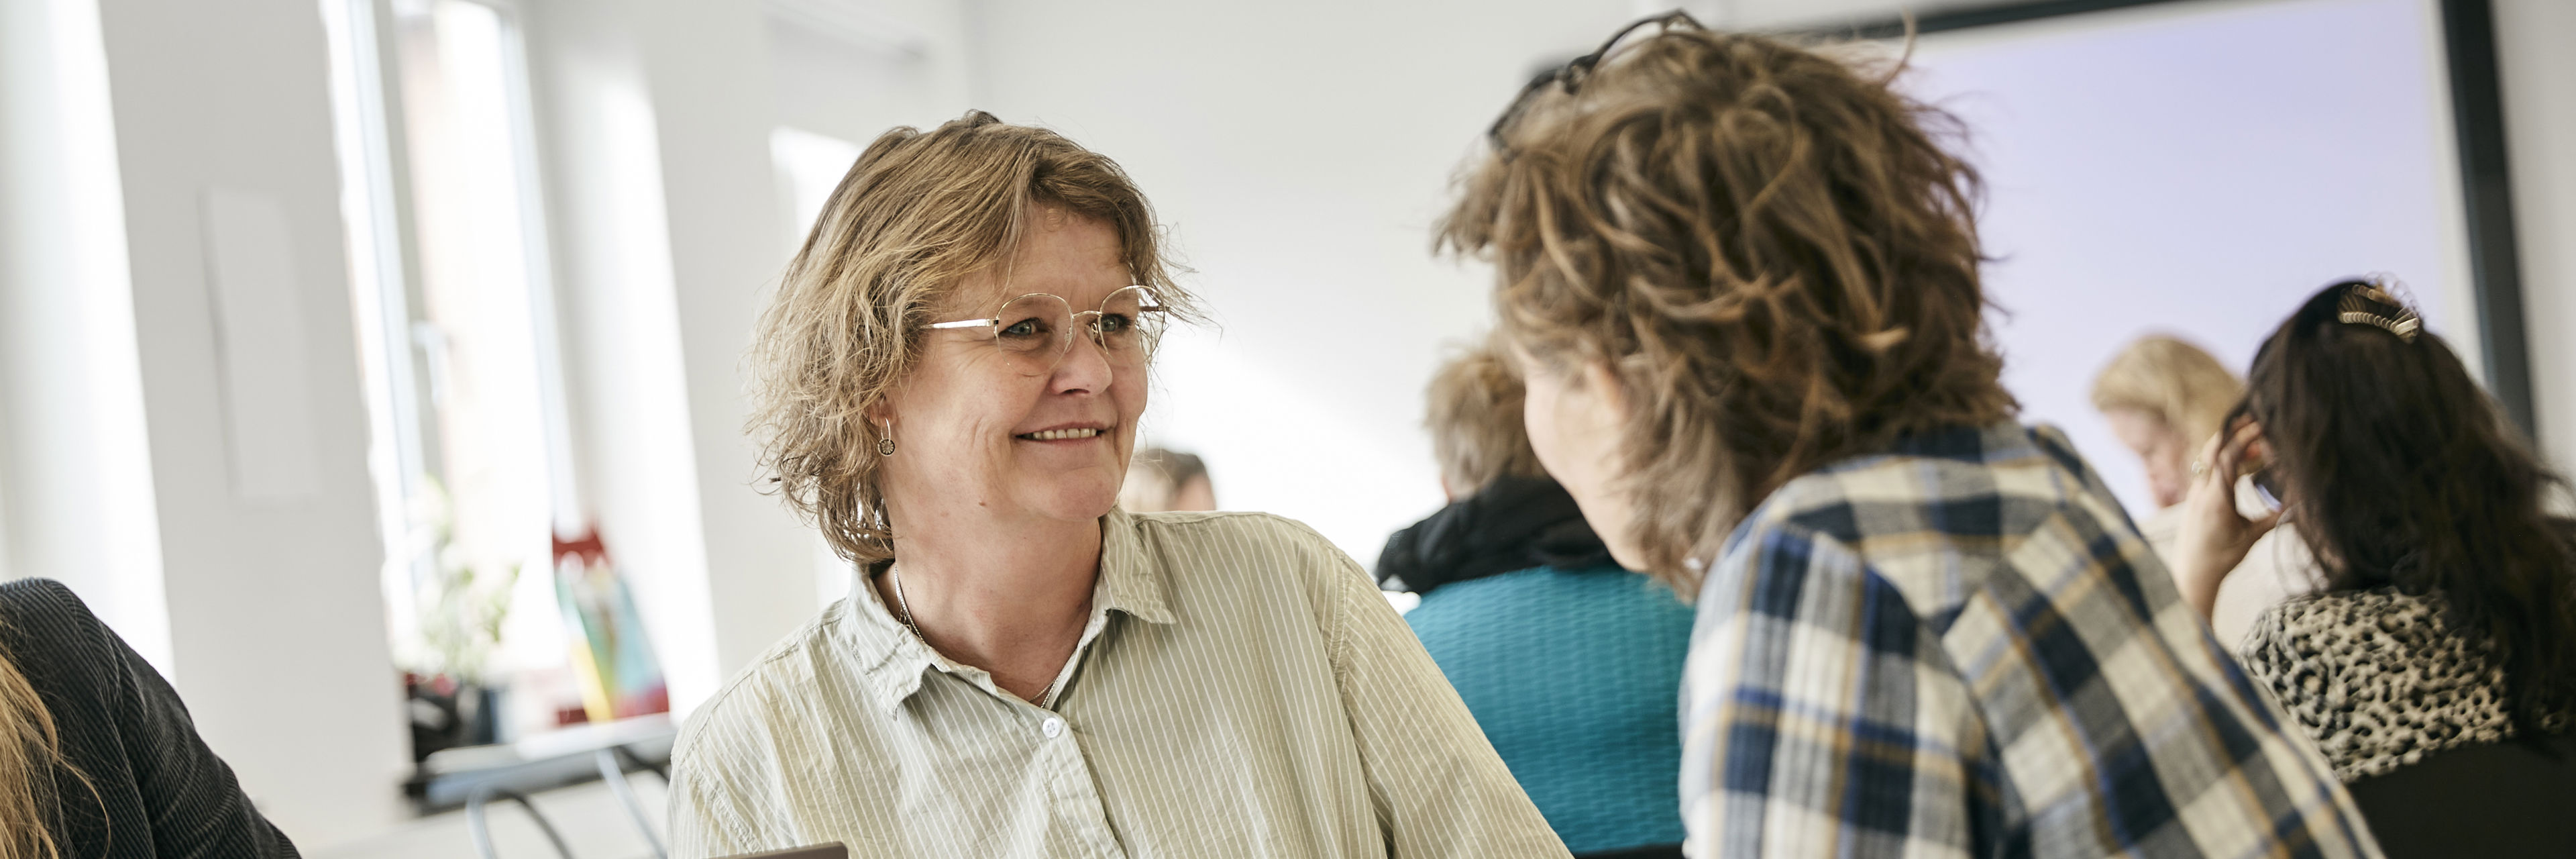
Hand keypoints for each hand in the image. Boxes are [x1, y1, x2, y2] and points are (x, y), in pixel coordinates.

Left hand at [2168, 420, 2279, 620]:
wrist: (2192, 572)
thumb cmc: (2222, 557)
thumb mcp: (2251, 537)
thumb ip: (2275, 518)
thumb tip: (2302, 505)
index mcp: (2215, 499)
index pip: (2227, 459)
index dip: (2244, 439)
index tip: (2262, 426)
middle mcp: (2201, 491)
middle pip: (2213, 450)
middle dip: (2234, 432)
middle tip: (2257, 421)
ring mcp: (2195, 492)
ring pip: (2209, 458)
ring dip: (2231, 446)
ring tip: (2259, 445)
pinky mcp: (2195, 496)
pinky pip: (2208, 469)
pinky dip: (2226, 460)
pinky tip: (2247, 463)